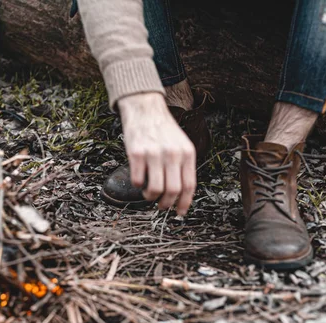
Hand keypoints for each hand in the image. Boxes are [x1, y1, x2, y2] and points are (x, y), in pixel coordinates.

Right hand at [118, 92, 196, 215]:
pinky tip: (139, 180)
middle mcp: (172, 154)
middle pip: (173, 190)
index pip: (189, 185)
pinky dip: (138, 185)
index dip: (185, 203)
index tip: (179, 212)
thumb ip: (183, 165)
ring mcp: (154, 153)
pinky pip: (138, 180)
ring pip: (156, 189)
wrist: (145, 108)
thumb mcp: (181, 144)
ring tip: (149, 194)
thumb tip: (182, 193)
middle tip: (162, 206)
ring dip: (151, 197)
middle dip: (167, 204)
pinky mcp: (137, 153)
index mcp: (187, 153)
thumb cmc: (162, 129)